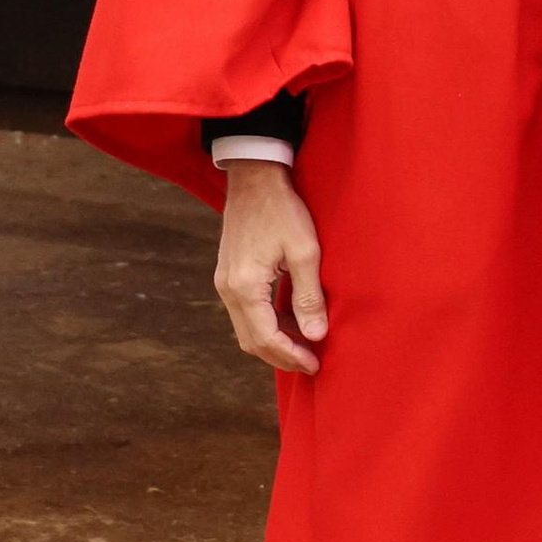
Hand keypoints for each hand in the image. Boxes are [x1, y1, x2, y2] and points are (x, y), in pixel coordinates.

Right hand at [214, 164, 327, 376]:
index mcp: (245, 286)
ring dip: (274, 342)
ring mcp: (225, 282)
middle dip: (281, 356)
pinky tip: (290, 322)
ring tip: (305, 346)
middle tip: (311, 362)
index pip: (266, 338)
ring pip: (246, 329)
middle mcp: (228, 290)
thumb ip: (309, 296)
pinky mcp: (229, 275)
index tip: (315, 363)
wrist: (254, 178)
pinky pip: (245, 313)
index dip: (291, 356)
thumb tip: (316, 335)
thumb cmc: (282, 210)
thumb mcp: (304, 252)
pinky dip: (266, 324)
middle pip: (251, 341)